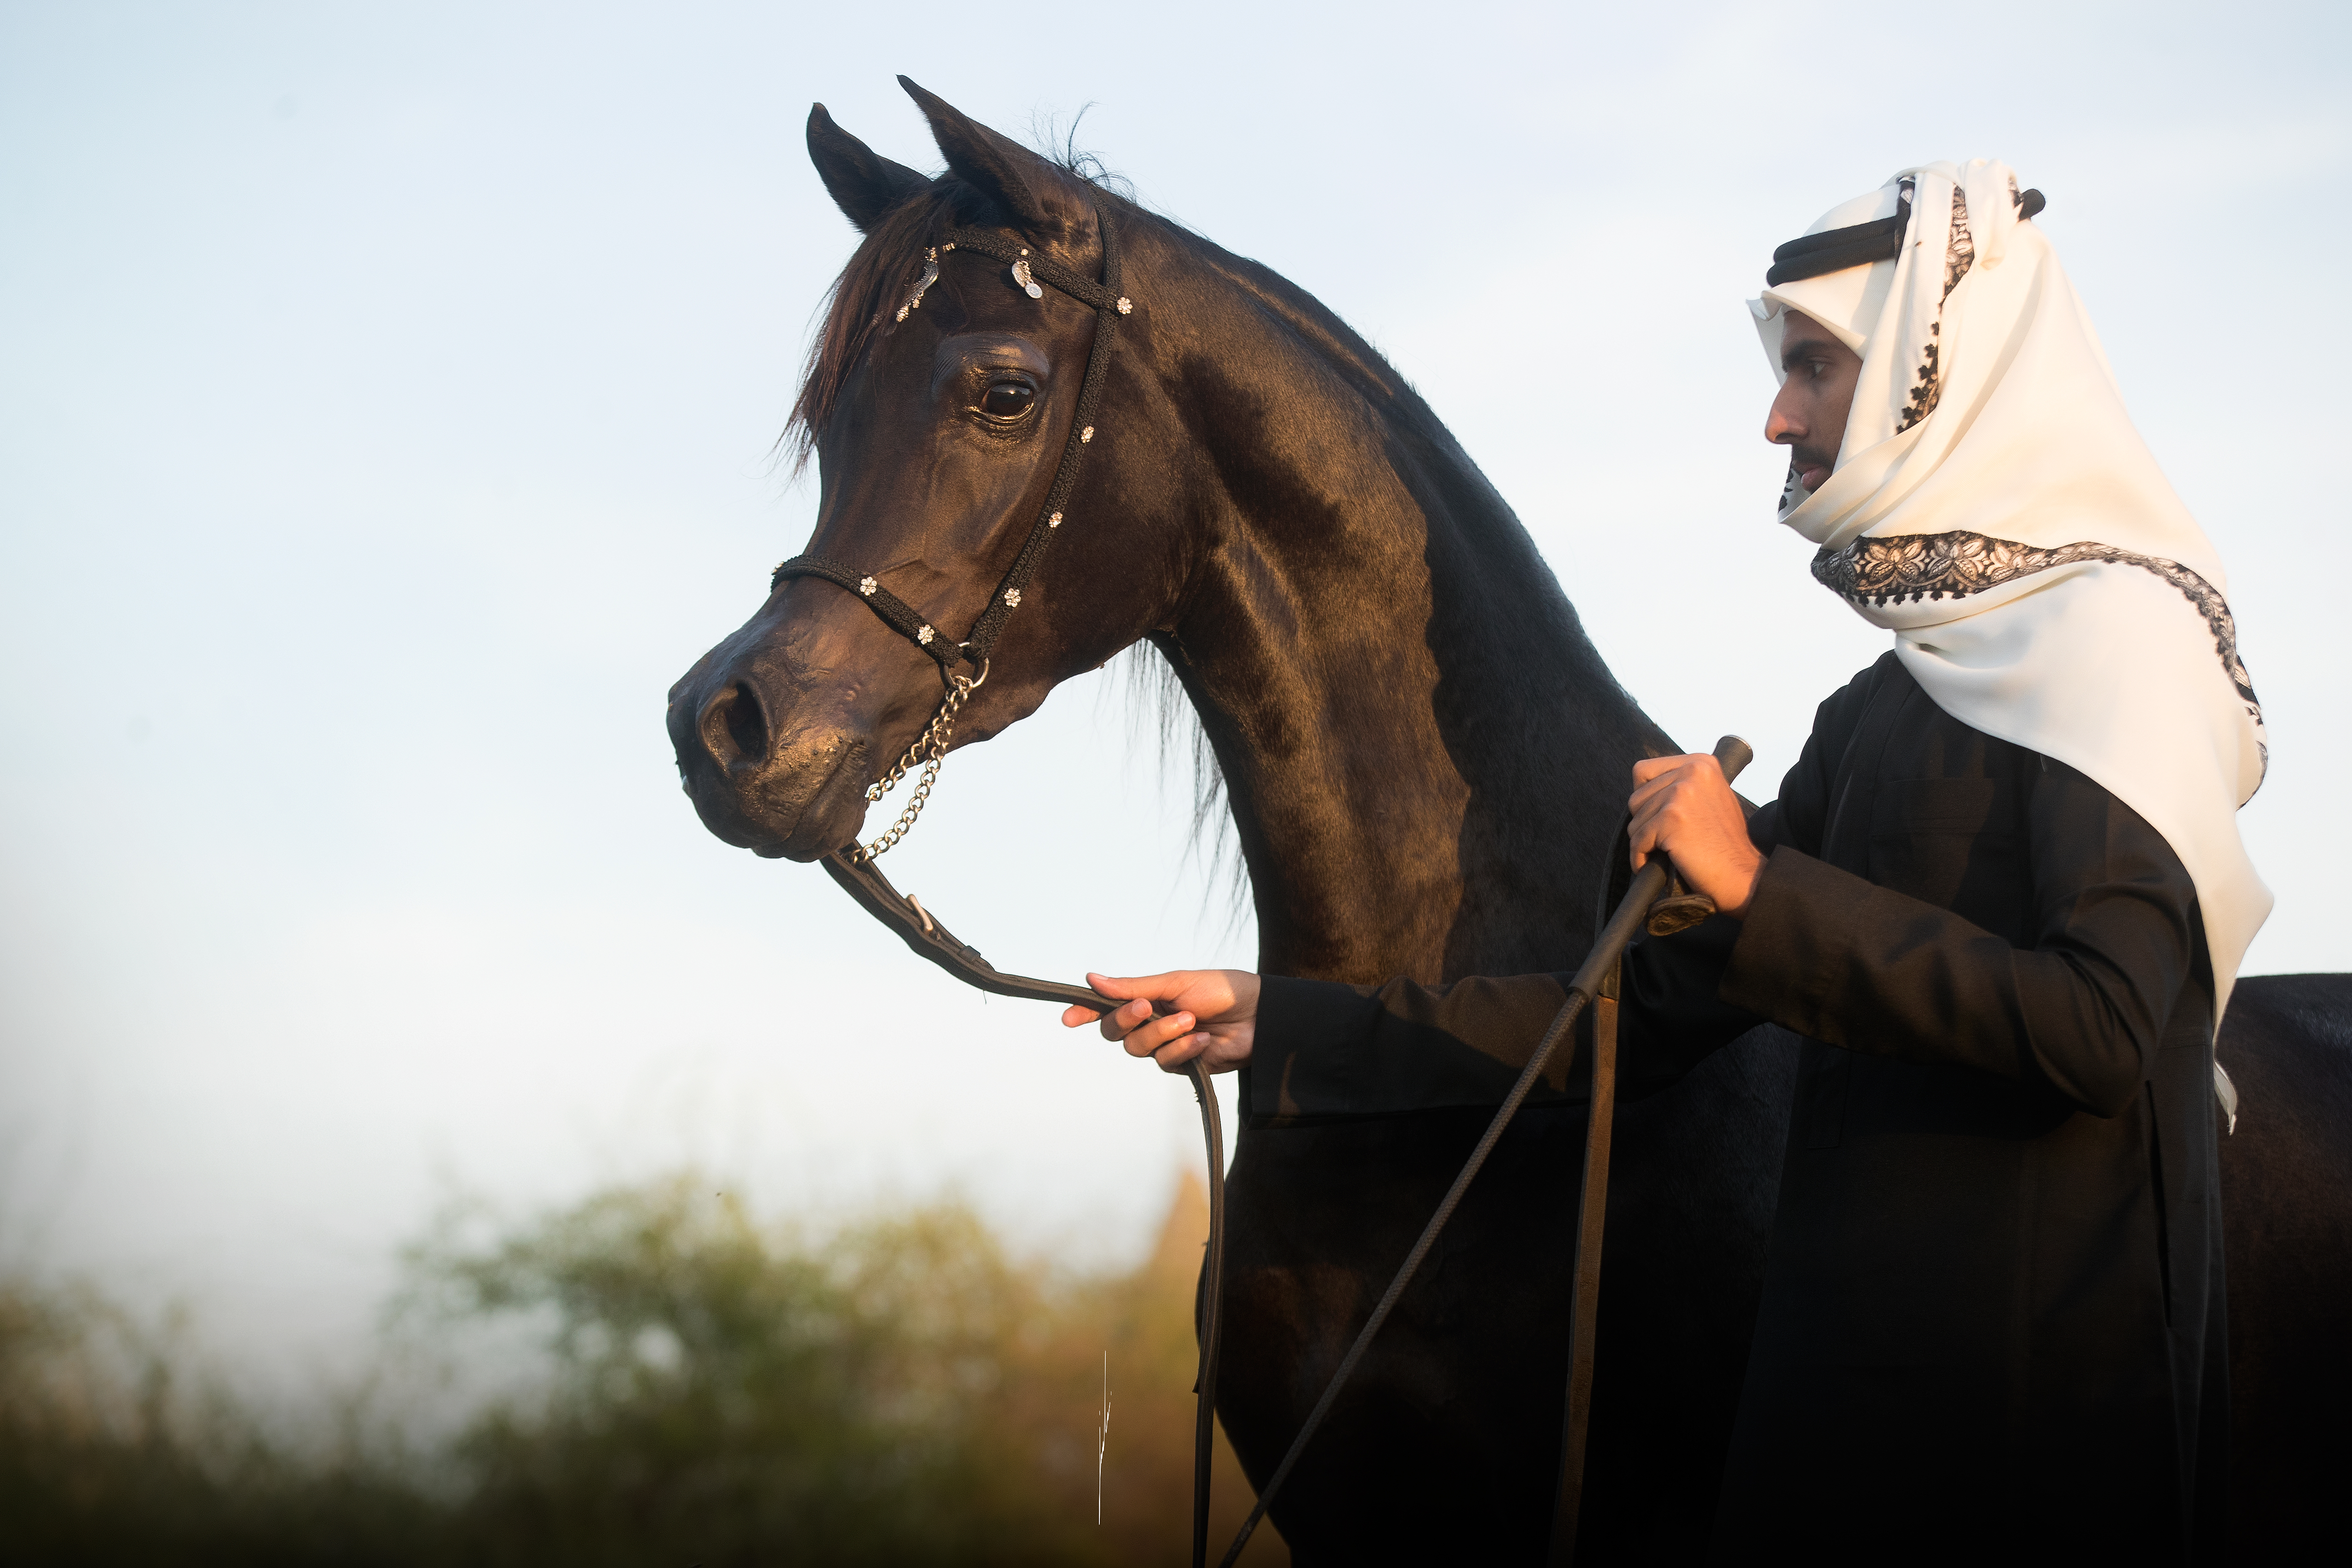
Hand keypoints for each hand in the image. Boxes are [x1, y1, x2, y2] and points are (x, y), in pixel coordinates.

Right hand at [1061, 969, 1259, 1074]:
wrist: (1259, 1016)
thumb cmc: (1221, 990)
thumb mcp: (1175, 982)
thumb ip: (1133, 986)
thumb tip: (1091, 978)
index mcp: (1146, 998)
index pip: (1106, 1008)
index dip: (1084, 1013)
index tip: (1067, 1018)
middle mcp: (1149, 1022)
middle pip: (1115, 1033)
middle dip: (1127, 1020)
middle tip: (1146, 1006)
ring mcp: (1164, 1045)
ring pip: (1139, 1049)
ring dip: (1163, 1033)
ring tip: (1192, 1020)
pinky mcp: (1182, 1064)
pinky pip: (1166, 1062)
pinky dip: (1184, 1049)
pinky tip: (1204, 1039)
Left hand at [1628, 754, 1764, 918]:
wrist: (1741, 874)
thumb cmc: (1724, 843)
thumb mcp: (1709, 797)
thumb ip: (1681, 784)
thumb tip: (1642, 787)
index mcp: (1701, 763)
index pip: (1644, 770)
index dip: (1644, 797)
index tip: (1656, 815)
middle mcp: (1693, 771)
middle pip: (1636, 796)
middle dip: (1644, 822)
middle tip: (1663, 839)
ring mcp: (1682, 793)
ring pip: (1635, 819)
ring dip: (1643, 841)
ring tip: (1664, 852)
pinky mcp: (1672, 818)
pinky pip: (1638, 839)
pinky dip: (1640, 857)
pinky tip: (1653, 864)